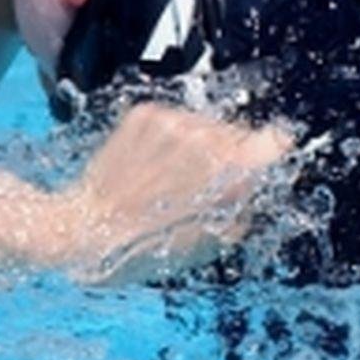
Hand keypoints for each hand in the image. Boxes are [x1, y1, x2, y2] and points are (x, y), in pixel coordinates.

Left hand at [62, 103, 292, 285]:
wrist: (86, 228)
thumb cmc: (145, 246)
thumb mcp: (210, 241)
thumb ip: (243, 207)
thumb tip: (256, 185)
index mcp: (230, 172)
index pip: (274, 141)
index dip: (271, 152)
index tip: (264, 160)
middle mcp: (205, 138)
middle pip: (238, 134)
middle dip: (229, 157)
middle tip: (202, 188)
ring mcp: (173, 122)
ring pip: (205, 126)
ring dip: (197, 147)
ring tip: (170, 182)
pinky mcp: (147, 113)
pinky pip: (176, 119)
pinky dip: (169, 140)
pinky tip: (152, 168)